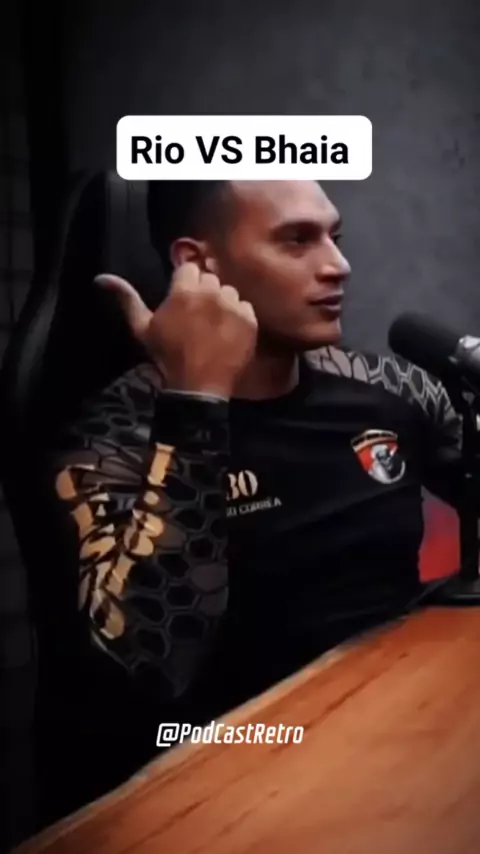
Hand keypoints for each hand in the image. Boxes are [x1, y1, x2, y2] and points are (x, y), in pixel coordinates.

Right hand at [95, 263, 257, 398]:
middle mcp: (211, 291)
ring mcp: (233, 305)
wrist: (197, 387)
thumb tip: (101, 277)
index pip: (189, 268)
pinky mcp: (250, 320)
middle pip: (211, 279)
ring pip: (230, 292)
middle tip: (198, 316)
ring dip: (223, 304)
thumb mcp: (142, 328)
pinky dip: (239, 318)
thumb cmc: (166, 356)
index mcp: (184, 290)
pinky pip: (246, 307)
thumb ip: (126, 298)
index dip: (186, 283)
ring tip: (214, 326)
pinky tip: (228, 334)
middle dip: (204, 292)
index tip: (183, 301)